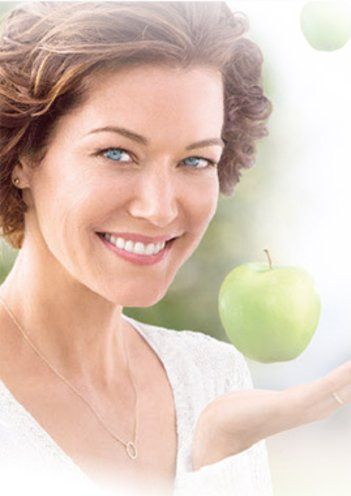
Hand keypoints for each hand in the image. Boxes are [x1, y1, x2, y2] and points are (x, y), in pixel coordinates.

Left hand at [191, 359, 350, 470]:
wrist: (217, 428)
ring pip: (343, 387)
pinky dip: (344, 377)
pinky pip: (325, 388)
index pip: (341, 388)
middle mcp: (311, 408)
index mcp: (307, 404)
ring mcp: (304, 408)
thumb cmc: (235, 412)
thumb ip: (268, 395)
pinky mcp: (294, 405)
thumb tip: (258, 390)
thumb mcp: (258, 399)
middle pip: (348, 388)